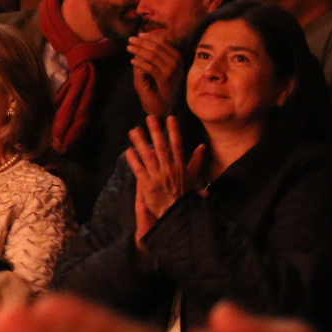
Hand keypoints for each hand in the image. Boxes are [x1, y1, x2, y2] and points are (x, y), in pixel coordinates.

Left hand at [126, 116, 204, 244]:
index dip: (174, 131)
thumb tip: (203, 146)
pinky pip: (139, 170)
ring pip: (148, 156)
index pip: (177, 145)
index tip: (170, 118)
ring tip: (134, 130)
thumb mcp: (193, 177)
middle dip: (156, 131)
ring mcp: (158, 176)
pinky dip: (134, 160)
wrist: (177, 213)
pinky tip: (128, 150)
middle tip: (149, 117)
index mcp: (180, 166)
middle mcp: (169, 169)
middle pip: (161, 147)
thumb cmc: (184, 195)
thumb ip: (197, 161)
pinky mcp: (147, 185)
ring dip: (141, 142)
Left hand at [128, 34, 183, 117]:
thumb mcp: (156, 68)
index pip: (163, 42)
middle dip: (142, 42)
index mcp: (177, 57)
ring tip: (129, 48)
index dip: (150, 37)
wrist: (164, 105)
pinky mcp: (165, 79)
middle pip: (157, 46)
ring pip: (152, 55)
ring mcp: (172, 70)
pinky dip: (139, 63)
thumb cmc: (159, 86)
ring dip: (138, 50)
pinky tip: (132, 61)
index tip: (139, 34)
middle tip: (130, 39)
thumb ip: (152, 56)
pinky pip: (149, 67)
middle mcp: (177, 62)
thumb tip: (141, 42)